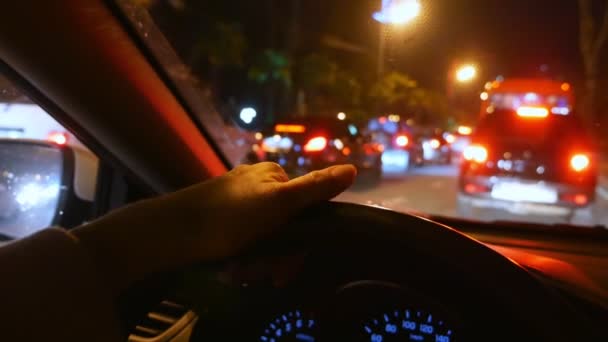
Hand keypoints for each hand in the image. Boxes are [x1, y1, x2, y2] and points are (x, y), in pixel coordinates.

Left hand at [72, 163, 355, 294]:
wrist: (170, 232)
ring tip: (239, 274)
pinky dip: (239, 259)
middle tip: (258, 277)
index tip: (284, 273)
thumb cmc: (229, 217)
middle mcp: (258, 186)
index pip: (306, 213)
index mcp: (275, 177)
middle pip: (284, 229)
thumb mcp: (279, 202)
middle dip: (273, 258)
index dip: (299, 246)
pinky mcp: (219, 219)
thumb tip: (353, 169)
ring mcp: (238, 203)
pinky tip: (230, 270)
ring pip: (263, 240)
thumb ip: (315, 187)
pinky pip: (241, 243)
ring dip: (256, 263)